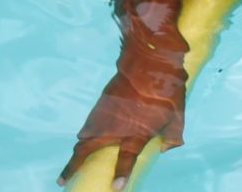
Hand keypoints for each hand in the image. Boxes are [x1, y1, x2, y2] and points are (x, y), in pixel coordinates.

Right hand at [58, 63, 185, 188]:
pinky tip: (86, 137)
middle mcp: (114, 127)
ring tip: (73, 163)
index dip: (120, 174)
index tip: (116, 187)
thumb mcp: (177, 115)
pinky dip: (85, 133)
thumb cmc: (167, 90)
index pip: (126, 160)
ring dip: (77, 150)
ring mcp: (104, 114)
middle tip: (63, 181)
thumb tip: (167, 148)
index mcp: (135, 133)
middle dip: (72, 167)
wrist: (150, 62)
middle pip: (86, 150)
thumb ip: (173, 135)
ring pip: (84, 136)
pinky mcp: (101, 104)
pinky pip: (89, 123)